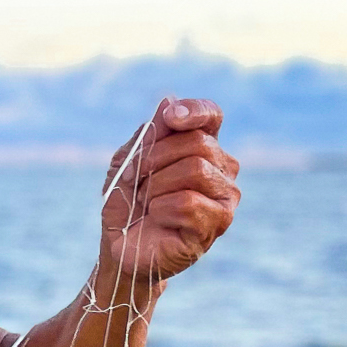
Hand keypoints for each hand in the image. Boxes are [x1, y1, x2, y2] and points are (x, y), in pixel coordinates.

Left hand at [98, 97, 239, 289]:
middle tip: (136, 181)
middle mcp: (222, 169)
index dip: (194, 110)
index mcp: (202, 146)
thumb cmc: (127, 203)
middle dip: (154, 159)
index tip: (170, 118)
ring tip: (146, 202)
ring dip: (155, 185)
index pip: (211, 115)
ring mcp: (225, 197)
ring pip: (194, 169)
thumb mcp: (128, 162)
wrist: (121, 245)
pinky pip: (188, 202)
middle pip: (197, 142)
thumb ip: (150, 134)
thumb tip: (168, 101)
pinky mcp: (218, 223)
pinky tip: (157, 218)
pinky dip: (161, 208)